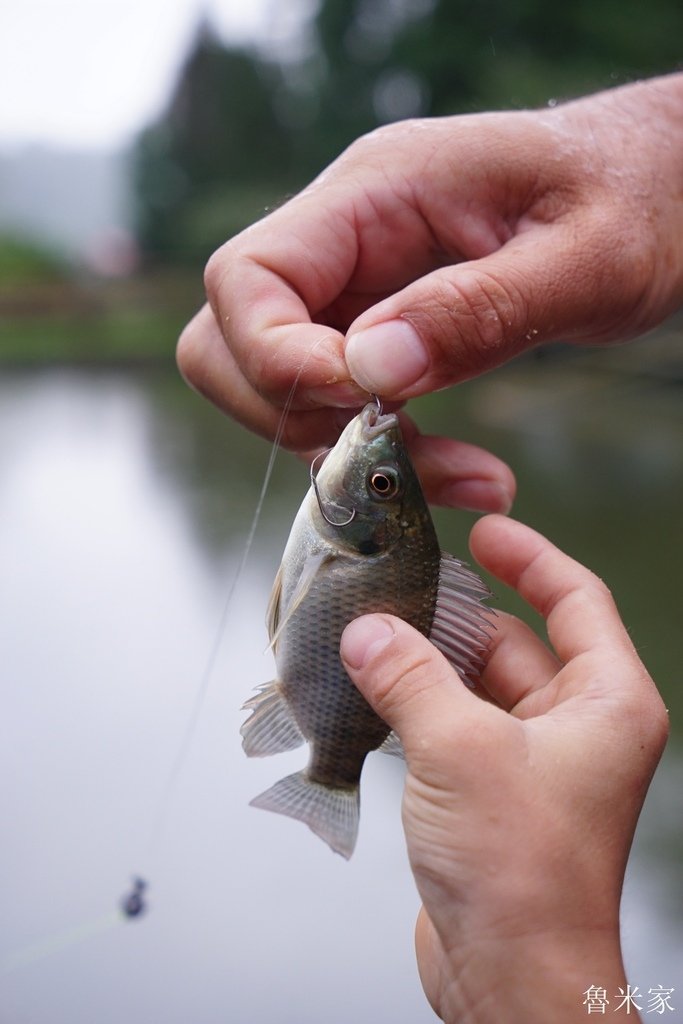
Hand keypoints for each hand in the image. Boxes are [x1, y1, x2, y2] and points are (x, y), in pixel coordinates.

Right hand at [178, 74, 682, 480]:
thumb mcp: (586, 255)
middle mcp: (345, 239)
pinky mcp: (380, 331)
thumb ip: (477, 309)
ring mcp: (355, 287)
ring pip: (278, 387)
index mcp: (376, 191)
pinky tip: (459, 472)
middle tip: (394, 449)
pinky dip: (381, 454)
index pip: (246, 277)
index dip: (277, 359)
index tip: (365, 406)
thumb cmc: (640, 199)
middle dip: (294, 415)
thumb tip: (368, 370)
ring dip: (346, 451)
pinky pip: (338, 407)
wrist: (660, 190)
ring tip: (460, 476)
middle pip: (229, 340)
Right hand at [340, 515, 667, 1023]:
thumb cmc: (522, 872)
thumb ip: (410, 677)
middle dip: (461, 614)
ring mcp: (537, 762)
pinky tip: (373, 692)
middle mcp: (579, 727)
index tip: (485, 527)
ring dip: (431, 663)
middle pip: (519, 640)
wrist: (512, 978)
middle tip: (403, 584)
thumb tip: (370, 630)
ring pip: (482, 685)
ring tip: (375, 633)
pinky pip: (457, 726)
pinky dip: (420, 706)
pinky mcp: (495, 793)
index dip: (530, 556)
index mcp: (606, 702)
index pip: (576, 600)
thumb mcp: (459, 750)